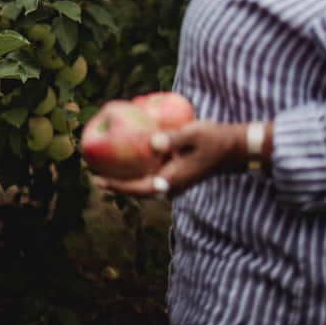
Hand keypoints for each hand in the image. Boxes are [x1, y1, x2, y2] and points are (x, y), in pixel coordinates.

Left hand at [93, 120, 247, 198]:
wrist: (233, 149)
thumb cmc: (214, 140)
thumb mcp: (193, 135)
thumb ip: (173, 139)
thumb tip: (151, 143)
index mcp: (172, 181)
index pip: (139, 188)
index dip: (117, 186)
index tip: (98, 180)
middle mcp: (170, 186)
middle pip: (136, 189)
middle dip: (115, 183)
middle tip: (92, 173)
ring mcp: (173, 181)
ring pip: (143, 183)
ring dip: (124, 177)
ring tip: (103, 167)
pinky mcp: (175, 174)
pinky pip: (151, 175)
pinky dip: (137, 169)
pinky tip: (126, 157)